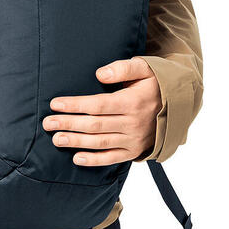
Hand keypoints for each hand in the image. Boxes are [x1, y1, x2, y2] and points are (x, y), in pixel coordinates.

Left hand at [42, 57, 160, 164]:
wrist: (180, 104)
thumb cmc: (156, 82)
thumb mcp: (144, 68)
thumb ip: (122, 68)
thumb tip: (100, 73)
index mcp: (132, 102)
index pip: (97, 105)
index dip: (75, 105)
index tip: (55, 104)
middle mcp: (132, 123)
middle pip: (95, 125)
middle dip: (69, 124)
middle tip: (47, 123)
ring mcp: (134, 139)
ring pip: (101, 143)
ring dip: (76, 142)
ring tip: (56, 139)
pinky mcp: (135, 150)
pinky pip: (113, 158)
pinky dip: (95, 161)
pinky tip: (77, 159)